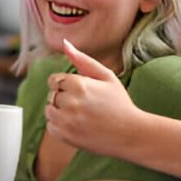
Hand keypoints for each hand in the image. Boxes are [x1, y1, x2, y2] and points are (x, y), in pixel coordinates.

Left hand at [43, 39, 147, 155]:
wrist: (131, 134)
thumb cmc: (120, 103)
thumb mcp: (106, 76)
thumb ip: (82, 59)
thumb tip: (65, 43)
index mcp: (79, 85)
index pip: (54, 80)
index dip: (65, 85)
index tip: (79, 91)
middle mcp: (70, 102)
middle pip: (51, 95)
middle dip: (63, 98)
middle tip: (84, 105)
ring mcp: (67, 121)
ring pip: (49, 111)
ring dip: (60, 112)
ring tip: (80, 115)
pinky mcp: (66, 136)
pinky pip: (51, 127)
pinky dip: (60, 126)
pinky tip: (78, 125)